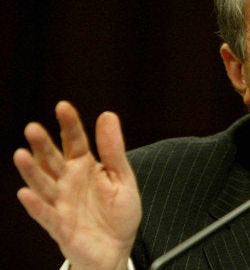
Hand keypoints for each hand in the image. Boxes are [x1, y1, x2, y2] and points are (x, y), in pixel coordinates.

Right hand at [13, 101, 140, 269]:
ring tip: (21, 155)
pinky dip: (36, 205)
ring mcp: (61, 202)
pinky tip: (26, 193)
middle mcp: (68, 181)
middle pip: (52, 159)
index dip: (69, 124)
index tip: (63, 107)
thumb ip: (113, 150)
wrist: (116, 249)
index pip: (75, 141)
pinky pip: (45, 214)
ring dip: (32, 171)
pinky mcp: (59, 225)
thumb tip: (107, 115)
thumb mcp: (122, 178)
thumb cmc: (119, 212)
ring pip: (43, 184)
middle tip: (33, 128)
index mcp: (85, 166)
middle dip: (43, 145)